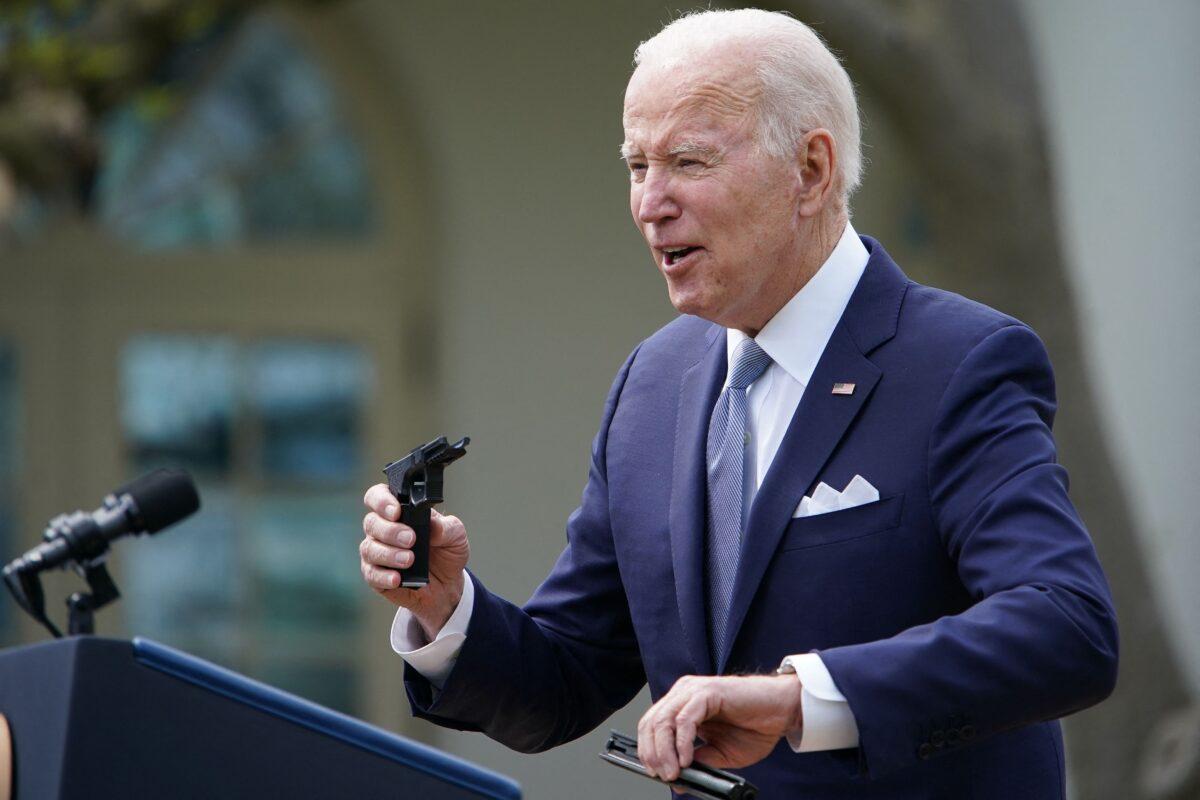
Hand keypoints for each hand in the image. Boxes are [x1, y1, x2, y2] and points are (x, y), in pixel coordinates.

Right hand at [360, 483, 469, 638]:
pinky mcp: (376, 575)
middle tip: (410, 539)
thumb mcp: (456, 535)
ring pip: (369, 548)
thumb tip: (433, 525)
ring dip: (388, 554)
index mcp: (400, 512)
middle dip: (390, 530)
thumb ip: (446, 527)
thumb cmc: (447, 552)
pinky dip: (383, 576)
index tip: (396, 511)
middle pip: (371, 522)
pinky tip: (397, 579)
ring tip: (409, 559)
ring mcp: (377, 552)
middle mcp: (383, 529)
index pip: (378, 496)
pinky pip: (371, 574)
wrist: (448, 585)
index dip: (382, 501)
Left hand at [636, 674, 802, 782]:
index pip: (651, 725)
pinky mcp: (708, 692)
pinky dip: (682, 742)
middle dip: (652, 753)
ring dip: (664, 751)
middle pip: (651, 723)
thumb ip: (698, 760)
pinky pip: (685, 719)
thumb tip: (677, 777)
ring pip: (663, 720)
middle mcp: (684, 694)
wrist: (782, 711)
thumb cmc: (755, 727)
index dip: (648, 750)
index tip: (655, 773)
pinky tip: (686, 760)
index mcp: (682, 705)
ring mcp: (694, 691)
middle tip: (663, 776)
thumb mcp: (720, 753)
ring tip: (673, 772)